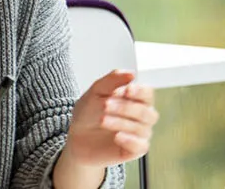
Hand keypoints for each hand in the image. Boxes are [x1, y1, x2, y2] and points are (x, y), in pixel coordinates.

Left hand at [55, 69, 157, 185]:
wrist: (76, 138)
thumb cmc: (88, 113)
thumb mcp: (95, 92)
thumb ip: (112, 80)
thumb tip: (131, 74)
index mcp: (136, 100)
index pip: (148, 94)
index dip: (140, 92)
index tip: (127, 90)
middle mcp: (142, 117)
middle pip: (146, 112)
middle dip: (126, 108)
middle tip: (105, 105)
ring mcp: (139, 134)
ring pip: (141, 128)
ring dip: (121, 122)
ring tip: (102, 120)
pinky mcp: (134, 150)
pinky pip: (141, 146)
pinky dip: (130, 140)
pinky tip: (116, 136)